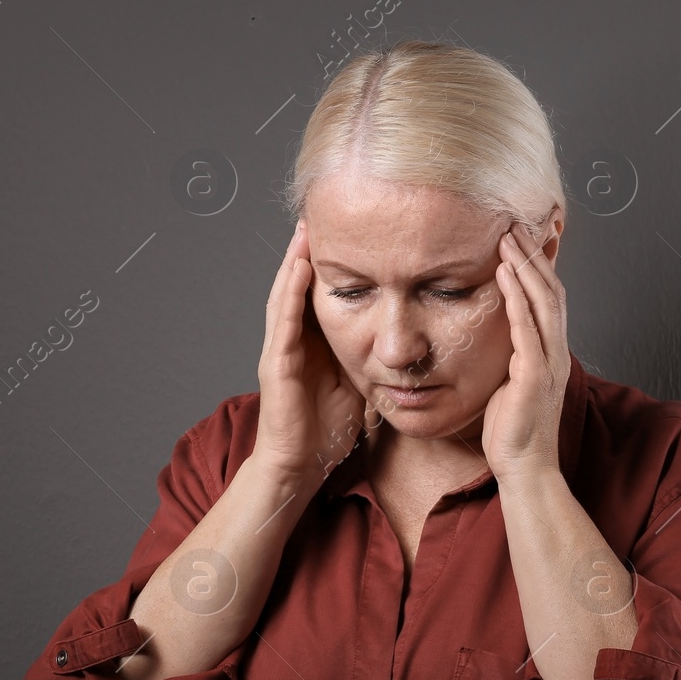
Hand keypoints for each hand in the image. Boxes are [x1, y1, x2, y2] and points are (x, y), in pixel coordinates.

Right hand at [254, 219, 367, 481]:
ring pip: (286, 296)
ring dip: (293, 262)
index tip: (344, 233)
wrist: (302, 463)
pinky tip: (298, 270)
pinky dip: (290, 294)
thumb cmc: (327, 427)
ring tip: (304, 231)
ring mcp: (281, 350)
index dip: (328, 263)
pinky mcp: (276, 365)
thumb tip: (404, 338)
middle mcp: (292, 340)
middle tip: (316, 216)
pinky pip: (283, 322)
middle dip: (305, 252)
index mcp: (312, 343)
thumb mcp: (357, 380)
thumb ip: (370, 355)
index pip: (319, 294)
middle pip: (298, 286)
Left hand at [482, 222, 569, 484]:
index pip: (549, 299)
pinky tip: (505, 275)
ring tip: (508, 238)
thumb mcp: (510, 385)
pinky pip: (527, 327)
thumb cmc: (514, 431)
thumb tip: (495, 340)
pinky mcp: (534, 375)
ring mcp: (548, 362)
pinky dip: (517, 297)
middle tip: (514, 225)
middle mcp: (555, 352)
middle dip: (533, 256)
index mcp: (550, 353)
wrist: (525, 467)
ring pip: (543, 302)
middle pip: (551, 291)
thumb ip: (510, 358)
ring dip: (525, 267)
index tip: (521, 240)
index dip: (538, 267)